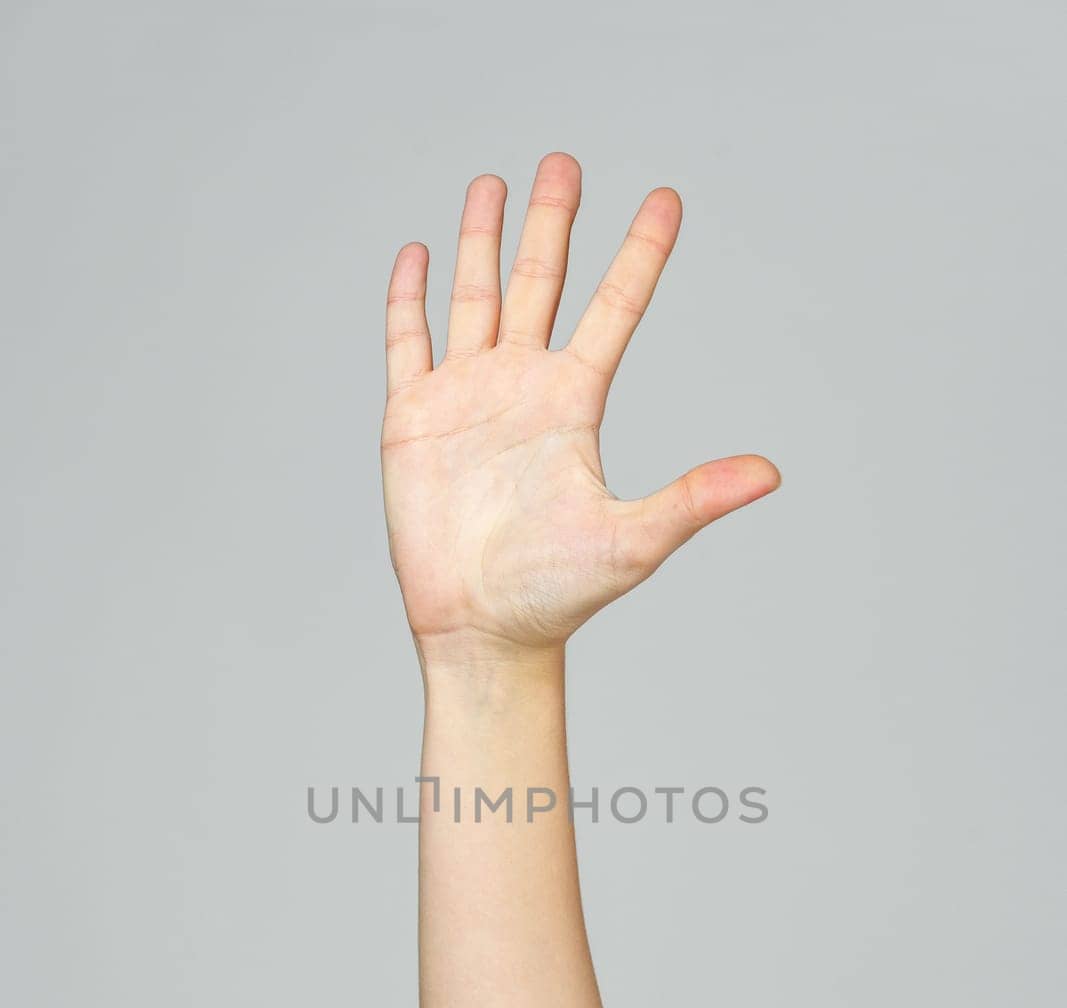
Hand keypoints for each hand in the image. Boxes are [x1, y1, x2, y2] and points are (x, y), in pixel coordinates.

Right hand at [381, 152, 779, 663]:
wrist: (481, 631)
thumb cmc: (556, 594)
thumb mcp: (634, 540)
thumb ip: (695, 498)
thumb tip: (772, 473)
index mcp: (574, 403)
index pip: (614, 309)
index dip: (640, 254)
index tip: (666, 199)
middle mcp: (523, 387)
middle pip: (540, 283)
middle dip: (551, 222)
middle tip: (564, 162)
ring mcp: (467, 397)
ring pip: (475, 298)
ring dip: (483, 241)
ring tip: (494, 182)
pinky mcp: (413, 418)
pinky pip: (408, 343)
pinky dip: (410, 300)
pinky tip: (420, 254)